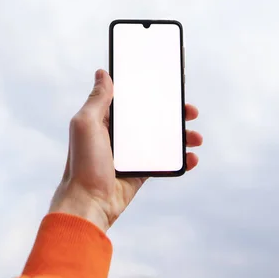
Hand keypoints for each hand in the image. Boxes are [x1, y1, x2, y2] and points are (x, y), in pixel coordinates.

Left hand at [49, 69, 202, 231]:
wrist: (88, 203)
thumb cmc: (82, 163)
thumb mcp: (86, 124)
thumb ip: (97, 99)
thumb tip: (102, 73)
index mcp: (105, 120)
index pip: (132, 100)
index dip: (151, 92)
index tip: (170, 87)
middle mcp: (119, 135)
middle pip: (152, 118)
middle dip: (174, 114)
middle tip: (191, 111)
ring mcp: (131, 154)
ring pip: (162, 139)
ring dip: (182, 136)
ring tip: (196, 138)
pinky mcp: (140, 172)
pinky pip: (164, 162)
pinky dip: (180, 159)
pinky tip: (191, 158)